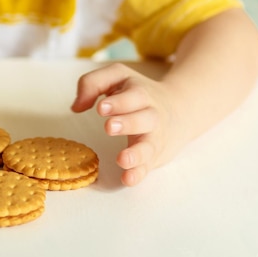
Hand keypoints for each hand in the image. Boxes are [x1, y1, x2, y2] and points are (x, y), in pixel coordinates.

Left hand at [71, 63, 186, 185]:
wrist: (181, 108)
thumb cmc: (137, 92)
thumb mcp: (117, 77)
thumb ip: (93, 83)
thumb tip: (76, 107)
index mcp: (140, 94)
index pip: (132, 96)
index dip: (118, 102)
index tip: (101, 107)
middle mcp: (150, 115)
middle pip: (143, 119)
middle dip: (127, 123)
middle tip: (109, 127)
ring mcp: (153, 137)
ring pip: (148, 146)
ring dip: (136, 154)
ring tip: (122, 159)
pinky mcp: (153, 156)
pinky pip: (147, 166)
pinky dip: (139, 173)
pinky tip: (128, 179)